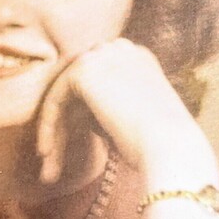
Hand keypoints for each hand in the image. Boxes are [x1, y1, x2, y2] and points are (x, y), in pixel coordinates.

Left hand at [37, 38, 205, 182]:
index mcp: (138, 59)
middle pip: (78, 86)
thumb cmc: (160, 147)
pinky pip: (54, 97)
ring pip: (64, 93)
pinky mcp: (85, 68)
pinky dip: (48, 126)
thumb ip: (106, 108)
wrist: (172, 149)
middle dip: (63, 124)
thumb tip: (72, 114)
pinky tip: (46, 152)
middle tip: (52, 159)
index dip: (80, 115)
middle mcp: (122, 50)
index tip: (73, 146)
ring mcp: (104, 55)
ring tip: (48, 168)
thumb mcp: (135, 119)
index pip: (98, 81)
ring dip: (53, 130)